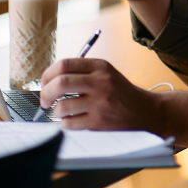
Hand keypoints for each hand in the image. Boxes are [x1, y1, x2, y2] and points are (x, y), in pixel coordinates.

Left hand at [40, 58, 162, 132]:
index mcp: (100, 66)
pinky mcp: (99, 121)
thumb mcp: (105, 72)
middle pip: (61, 83)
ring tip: (62, 110)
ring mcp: (100, 103)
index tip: (45, 82)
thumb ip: (81, 71)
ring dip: (56, 110)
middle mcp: (100, 82)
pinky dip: (65, 123)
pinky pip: (70, 123)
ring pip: (62, 106)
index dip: (48, 74)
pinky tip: (73, 119)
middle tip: (44, 99)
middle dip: (46, 93)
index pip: (64, 64)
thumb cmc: (119, 91)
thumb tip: (49, 78)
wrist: (143, 110)